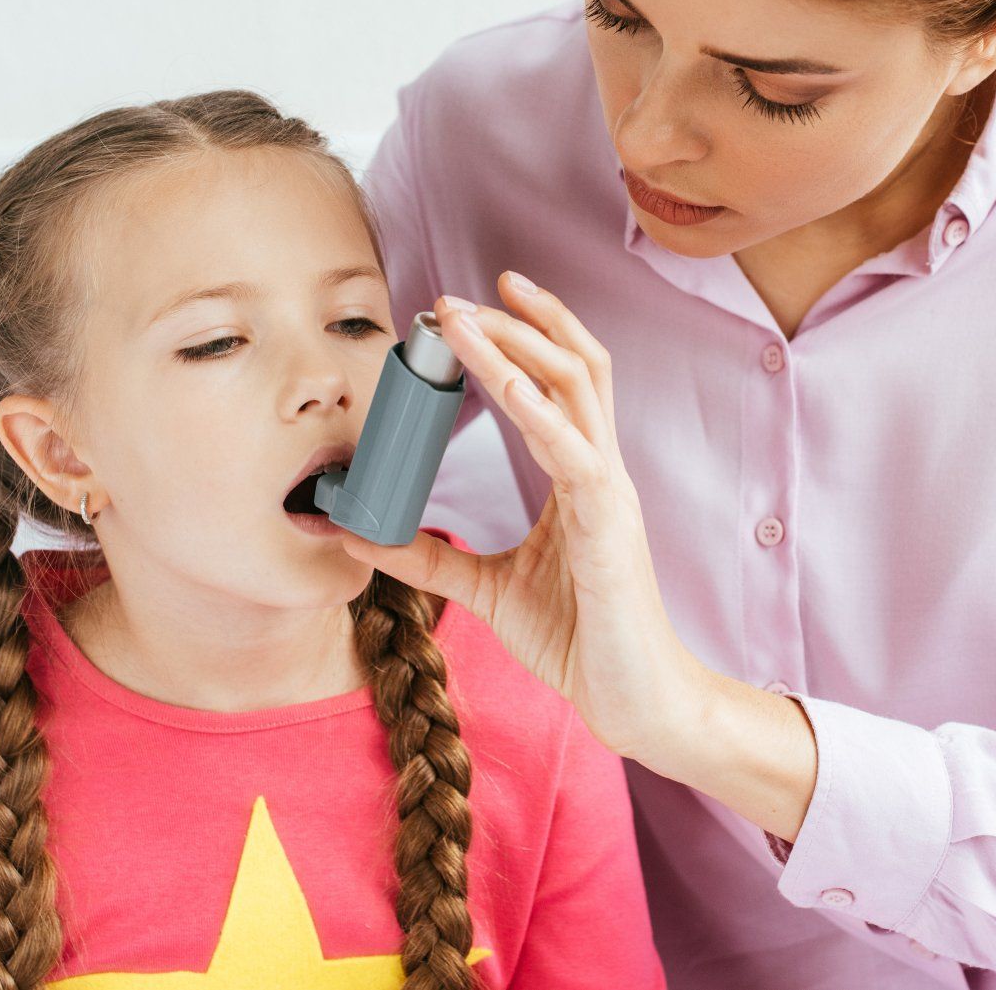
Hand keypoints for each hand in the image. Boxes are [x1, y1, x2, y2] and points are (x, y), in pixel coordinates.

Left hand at [340, 272, 712, 763]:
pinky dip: (540, 413)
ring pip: (575, 389)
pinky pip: (577, 454)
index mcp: (580, 476)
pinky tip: (508, 384)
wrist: (636, 700)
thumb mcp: (489, 589)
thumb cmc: (582, 640)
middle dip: (519, 321)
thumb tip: (360, 536)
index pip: (559, 383)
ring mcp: (609, 492)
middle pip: (573, 365)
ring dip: (519, 345)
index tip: (469, 307)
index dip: (521, 337)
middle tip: (457, 295)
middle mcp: (600, 470)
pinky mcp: (608, 525)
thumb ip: (433, 558)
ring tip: (468, 316)